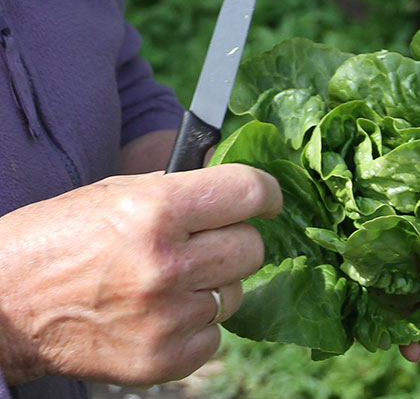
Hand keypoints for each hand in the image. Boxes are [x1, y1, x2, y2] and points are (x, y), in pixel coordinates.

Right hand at [0, 164, 281, 385]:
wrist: (7, 303)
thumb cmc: (63, 237)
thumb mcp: (119, 192)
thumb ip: (184, 189)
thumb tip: (240, 187)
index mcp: (156, 210)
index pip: (249, 192)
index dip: (266, 193)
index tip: (266, 200)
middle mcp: (166, 265)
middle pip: (252, 248)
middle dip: (234, 240)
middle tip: (204, 242)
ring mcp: (165, 317)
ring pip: (235, 293)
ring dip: (212, 285)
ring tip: (170, 281)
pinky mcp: (162, 359)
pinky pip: (214, 335)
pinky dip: (195, 325)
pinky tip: (161, 313)